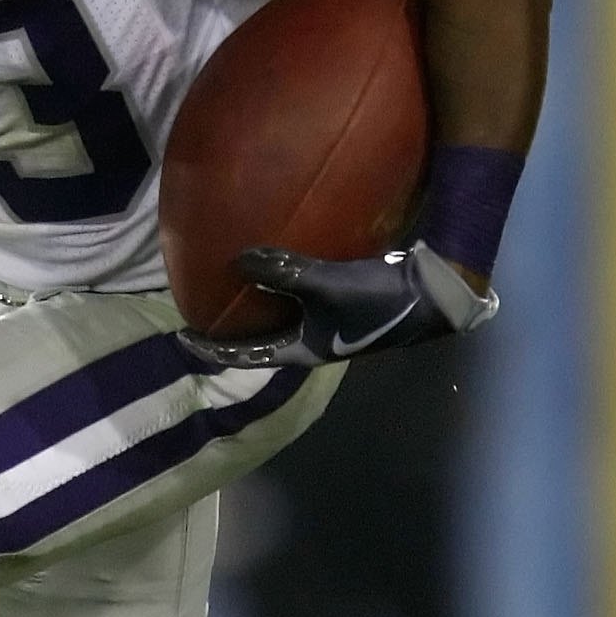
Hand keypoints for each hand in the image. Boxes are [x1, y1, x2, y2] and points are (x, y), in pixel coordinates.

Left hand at [181, 239, 496, 370]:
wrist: (432, 293)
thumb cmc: (375, 299)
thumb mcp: (323, 285)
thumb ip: (281, 273)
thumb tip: (236, 261)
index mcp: (303, 352)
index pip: (246, 355)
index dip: (212, 347)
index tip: (183, 336)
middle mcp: (313, 345)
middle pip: (262, 341)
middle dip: (234, 328)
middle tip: (205, 307)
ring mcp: (331, 328)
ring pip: (283, 321)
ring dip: (259, 308)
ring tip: (236, 286)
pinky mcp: (345, 306)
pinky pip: (302, 301)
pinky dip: (284, 289)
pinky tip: (281, 264)